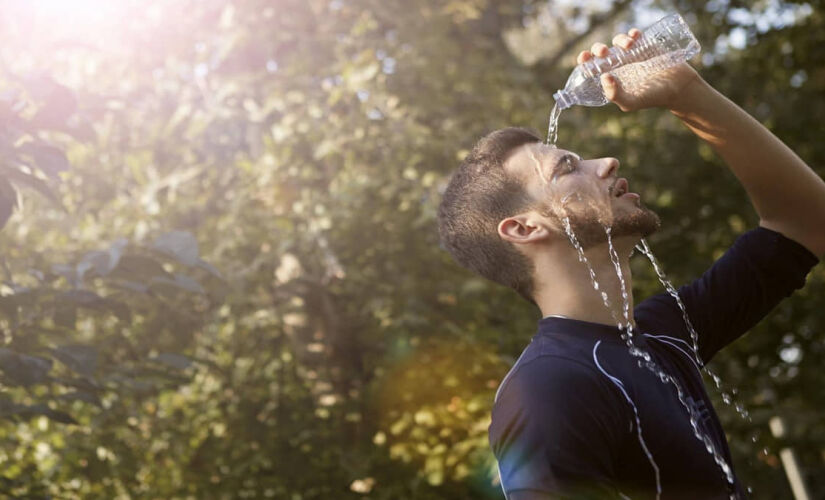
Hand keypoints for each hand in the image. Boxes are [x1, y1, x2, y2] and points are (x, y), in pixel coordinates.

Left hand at [577, 28, 701, 111]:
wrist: (678, 87)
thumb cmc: (652, 97)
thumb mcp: (630, 102)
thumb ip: (614, 95)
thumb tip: (604, 76)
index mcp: (611, 77)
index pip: (592, 67)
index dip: (585, 60)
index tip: (584, 58)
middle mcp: (618, 64)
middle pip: (601, 51)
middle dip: (598, 48)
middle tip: (604, 53)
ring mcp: (632, 53)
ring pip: (617, 41)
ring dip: (618, 40)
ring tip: (628, 46)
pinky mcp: (645, 45)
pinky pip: (634, 35)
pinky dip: (632, 33)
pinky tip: (634, 37)